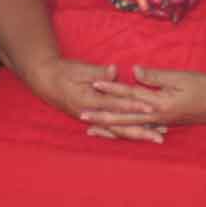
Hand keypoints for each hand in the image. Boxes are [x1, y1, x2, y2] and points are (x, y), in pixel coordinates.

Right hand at [21, 56, 164, 142]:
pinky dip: (126, 133)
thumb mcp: (79, 68)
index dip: (134, 106)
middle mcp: (91, 115)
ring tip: (156, 138)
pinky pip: (112, 129)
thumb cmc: (62, 72)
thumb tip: (115, 70)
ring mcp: (91, 119)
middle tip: (160, 137)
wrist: (45, 81)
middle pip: (119, 126)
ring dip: (137, 134)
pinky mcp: (93, 119)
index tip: (151, 107)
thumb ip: (98, 72)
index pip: (115, 105)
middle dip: (141, 131)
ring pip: (117, 131)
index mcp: (87, 101)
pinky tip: (140, 135)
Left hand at [85, 66, 205, 127]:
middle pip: (124, 117)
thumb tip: (132, 71)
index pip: (130, 95)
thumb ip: (156, 77)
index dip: (111, 89)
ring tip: (93, 130)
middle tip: (82, 117)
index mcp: (160, 103)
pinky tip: (117, 133)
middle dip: (102, 117)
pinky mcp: (165, 123)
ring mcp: (161, 122)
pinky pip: (141, 129)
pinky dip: (127, 131)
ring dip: (111, 129)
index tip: (93, 84)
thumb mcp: (181, 78)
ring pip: (131, 127)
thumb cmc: (205, 87)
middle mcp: (158, 117)